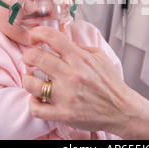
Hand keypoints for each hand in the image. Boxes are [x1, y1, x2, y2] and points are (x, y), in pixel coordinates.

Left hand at [21, 26, 139, 137]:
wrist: (121, 109)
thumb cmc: (110, 83)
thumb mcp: (100, 56)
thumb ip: (79, 47)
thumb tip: (60, 39)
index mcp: (80, 58)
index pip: (52, 37)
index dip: (37, 33)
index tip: (34, 38)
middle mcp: (71, 75)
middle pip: (36, 57)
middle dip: (28, 56)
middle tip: (29, 59)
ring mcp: (66, 95)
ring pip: (31, 83)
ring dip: (28, 80)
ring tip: (32, 80)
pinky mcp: (63, 114)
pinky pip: (36, 108)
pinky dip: (33, 103)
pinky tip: (38, 98)